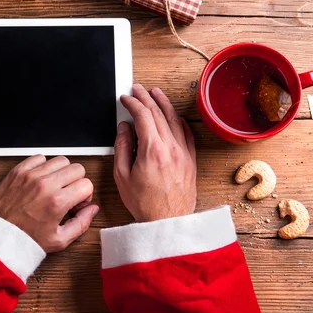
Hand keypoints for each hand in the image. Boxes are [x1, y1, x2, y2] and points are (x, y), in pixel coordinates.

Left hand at [0, 155, 98, 252]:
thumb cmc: (22, 240)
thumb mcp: (58, 241)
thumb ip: (81, 224)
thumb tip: (92, 210)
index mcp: (56, 202)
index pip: (87, 184)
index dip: (85, 196)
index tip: (76, 203)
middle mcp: (44, 185)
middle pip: (77, 168)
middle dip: (77, 182)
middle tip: (67, 195)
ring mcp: (30, 175)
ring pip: (60, 160)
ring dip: (61, 173)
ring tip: (54, 187)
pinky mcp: (18, 171)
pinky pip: (39, 158)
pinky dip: (43, 167)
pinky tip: (40, 181)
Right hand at [114, 84, 196, 221]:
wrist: (168, 222)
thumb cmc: (144, 203)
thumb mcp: (122, 176)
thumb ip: (122, 147)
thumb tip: (124, 128)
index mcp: (152, 150)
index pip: (143, 116)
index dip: (132, 103)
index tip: (125, 99)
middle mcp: (171, 148)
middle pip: (158, 113)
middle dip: (146, 98)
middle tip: (137, 90)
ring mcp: (183, 153)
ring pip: (174, 119)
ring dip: (163, 103)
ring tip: (155, 93)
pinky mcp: (190, 160)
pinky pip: (186, 133)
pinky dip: (178, 120)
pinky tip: (173, 115)